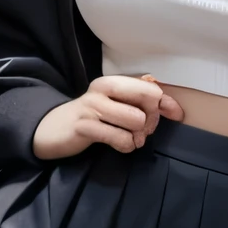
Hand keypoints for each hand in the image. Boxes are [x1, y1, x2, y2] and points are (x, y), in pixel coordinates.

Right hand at [32, 75, 185, 159]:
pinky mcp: (85, 127)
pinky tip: (119, 144)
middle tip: (142, 131)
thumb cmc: (90, 117)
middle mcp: (103, 89)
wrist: (52, 128)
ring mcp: (93, 107)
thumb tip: (174, 107)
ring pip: (136, 121)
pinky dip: (126, 146)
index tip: (175, 115)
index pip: (151, 88)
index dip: (167, 104)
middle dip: (152, 121)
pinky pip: (120, 139)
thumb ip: (142, 102)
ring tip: (130, 139)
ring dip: (138, 136)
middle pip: (149, 101)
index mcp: (113, 81)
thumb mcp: (114, 104)